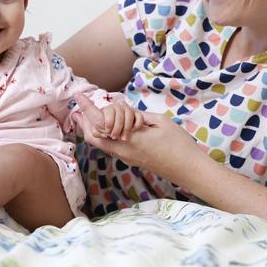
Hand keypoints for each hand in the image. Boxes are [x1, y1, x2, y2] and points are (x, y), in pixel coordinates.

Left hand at [74, 94, 201, 179]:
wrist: (188, 169)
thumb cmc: (178, 143)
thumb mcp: (159, 121)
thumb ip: (139, 117)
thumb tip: (126, 115)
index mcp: (129, 138)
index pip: (99, 123)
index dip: (87, 109)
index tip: (79, 97)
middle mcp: (123, 150)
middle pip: (93, 136)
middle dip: (85, 121)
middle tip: (82, 106)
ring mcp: (127, 157)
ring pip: (101, 142)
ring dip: (95, 127)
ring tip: (94, 112)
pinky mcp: (132, 159)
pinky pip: (111, 146)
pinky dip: (105, 133)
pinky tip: (110, 124)